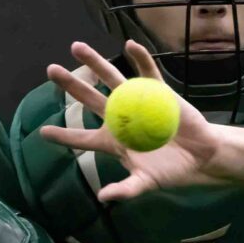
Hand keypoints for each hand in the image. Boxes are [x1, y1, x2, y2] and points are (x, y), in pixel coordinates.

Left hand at [38, 39, 243, 199]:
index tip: (43, 132)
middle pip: (90, 99)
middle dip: (71, 86)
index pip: (82, 138)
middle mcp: (120, 119)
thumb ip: (126, 190)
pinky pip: (147, 73)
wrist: (200, 156)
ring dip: (95, 64)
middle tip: (51, 70)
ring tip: (76, 47)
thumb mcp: (147, 183)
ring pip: (112, 80)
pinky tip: (130, 45)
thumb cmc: (171, 171)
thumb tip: (103, 197)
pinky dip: (140, 59)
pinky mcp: (158, 93)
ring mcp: (137, 103)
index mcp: (112, 142)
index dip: (63, 135)